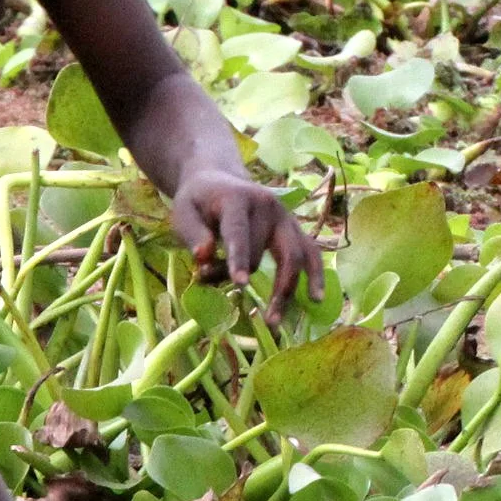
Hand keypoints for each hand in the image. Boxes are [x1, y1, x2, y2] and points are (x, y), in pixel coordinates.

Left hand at [172, 169, 322, 324]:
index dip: (239, 258)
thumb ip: (193, 233)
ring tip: (273, 320)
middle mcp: (267, 205)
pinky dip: (316, 275)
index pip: (239, 231)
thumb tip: (204, 256)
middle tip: (232, 296)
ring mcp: (285, 217)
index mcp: (237, 198)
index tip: (240, 284)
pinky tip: (316, 299)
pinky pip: (311, 252)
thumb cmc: (199, 202)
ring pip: (295, 256)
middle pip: (265, 249)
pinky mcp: (295, 228)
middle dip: (248, 275)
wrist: (219, 180)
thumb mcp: (184, 211)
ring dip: (286, 289)